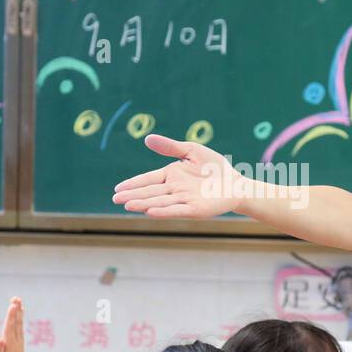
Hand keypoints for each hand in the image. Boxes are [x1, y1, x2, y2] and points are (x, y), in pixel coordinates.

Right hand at [0, 297, 25, 351]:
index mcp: (10, 346)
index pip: (10, 327)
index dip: (11, 315)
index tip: (13, 304)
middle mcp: (16, 344)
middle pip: (16, 323)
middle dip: (16, 310)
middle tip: (17, 298)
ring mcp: (18, 345)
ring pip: (19, 326)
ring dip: (19, 314)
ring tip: (19, 304)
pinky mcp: (18, 348)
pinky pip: (19, 331)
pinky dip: (19, 322)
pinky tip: (19, 320)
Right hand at [111, 134, 246, 218]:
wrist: (236, 183)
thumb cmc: (215, 167)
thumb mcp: (191, 151)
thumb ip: (170, 147)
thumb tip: (146, 138)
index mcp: (171, 175)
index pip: (148, 179)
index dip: (133, 184)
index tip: (117, 189)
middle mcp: (174, 189)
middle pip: (150, 193)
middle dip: (133, 196)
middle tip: (115, 199)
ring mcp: (184, 200)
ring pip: (159, 202)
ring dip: (144, 204)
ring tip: (128, 205)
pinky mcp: (195, 209)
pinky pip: (176, 210)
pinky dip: (163, 211)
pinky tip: (150, 212)